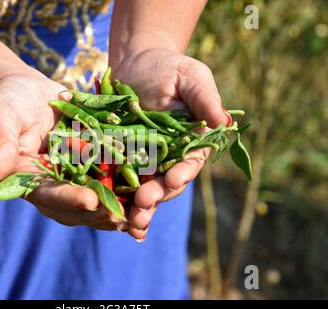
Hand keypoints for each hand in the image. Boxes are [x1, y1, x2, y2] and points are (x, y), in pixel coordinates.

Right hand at [0, 73, 127, 230]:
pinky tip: (147, 188)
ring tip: (140, 211)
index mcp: (29, 180)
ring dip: (117, 206)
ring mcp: (72, 174)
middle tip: (124, 216)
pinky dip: (125, 185)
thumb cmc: (5, 103)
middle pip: (76, 206)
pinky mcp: (90, 161)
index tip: (90, 199)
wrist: (24, 89)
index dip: (68, 199)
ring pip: (96, 197)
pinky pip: (108, 176)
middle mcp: (53, 183)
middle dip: (99, 212)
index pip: (48, 195)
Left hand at [112, 48, 230, 240]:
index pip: (189, 163)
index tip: (173, 179)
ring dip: (135, 207)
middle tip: (142, 206)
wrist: (134, 64)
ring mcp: (143, 161)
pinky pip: (116, 180)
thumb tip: (224, 121)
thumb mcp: (190, 76)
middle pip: (164, 183)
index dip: (182, 173)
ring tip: (127, 221)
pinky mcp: (119, 159)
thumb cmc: (167, 67)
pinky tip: (107, 212)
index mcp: (189, 142)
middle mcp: (168, 157)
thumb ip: (205, 98)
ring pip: (141, 189)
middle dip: (155, 196)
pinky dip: (114, 197)